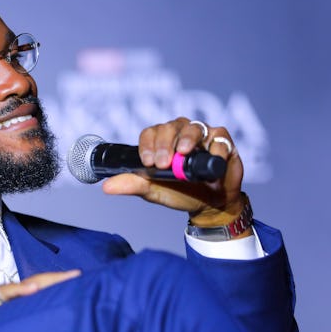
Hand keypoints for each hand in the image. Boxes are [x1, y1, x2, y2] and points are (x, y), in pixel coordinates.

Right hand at [0, 269, 80, 331]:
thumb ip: (12, 328)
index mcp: (14, 304)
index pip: (40, 292)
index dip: (58, 288)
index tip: (80, 286)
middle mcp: (9, 297)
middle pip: (39, 284)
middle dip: (59, 280)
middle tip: (80, 276)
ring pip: (27, 286)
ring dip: (47, 281)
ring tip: (67, 278)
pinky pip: (5, 293)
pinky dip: (20, 290)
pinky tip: (34, 288)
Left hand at [101, 117, 247, 227]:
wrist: (210, 205)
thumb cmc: (180, 193)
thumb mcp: (153, 191)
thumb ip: (132, 185)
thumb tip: (106, 187)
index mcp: (162, 141)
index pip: (150, 132)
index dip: (148, 144)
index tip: (147, 162)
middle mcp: (181, 132)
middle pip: (171, 126)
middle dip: (164, 143)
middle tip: (162, 163)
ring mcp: (203, 135)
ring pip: (194, 127)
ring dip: (187, 138)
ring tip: (183, 154)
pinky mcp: (224, 142)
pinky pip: (219, 138)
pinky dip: (215, 149)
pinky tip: (210, 163)